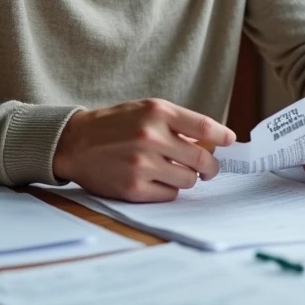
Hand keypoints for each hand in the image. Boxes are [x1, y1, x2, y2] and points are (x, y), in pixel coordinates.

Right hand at [52, 98, 235, 202]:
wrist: (74, 143)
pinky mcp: (134, 188)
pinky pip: (170, 194)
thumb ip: (176, 122)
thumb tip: (211, 141)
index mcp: (157, 112)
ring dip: (186, 178)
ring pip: (188, 180)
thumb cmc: (113, 125)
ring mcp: (142, 164)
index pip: (204, 127)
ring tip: (171, 171)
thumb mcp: (144, 110)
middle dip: (210, 168)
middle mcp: (150, 136)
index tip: (230, 141)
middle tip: (209, 170)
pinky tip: (154, 180)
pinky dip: (167, 189)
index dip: (222, 136)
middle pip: (202, 160)